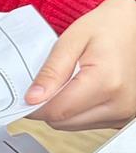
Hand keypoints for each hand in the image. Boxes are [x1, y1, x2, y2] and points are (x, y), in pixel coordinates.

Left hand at [26, 0, 135, 130]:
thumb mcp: (72, 40)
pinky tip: (82, 90)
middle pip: (63, 123)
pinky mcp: (124, 117)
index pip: (56, 111)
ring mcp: (125, 113)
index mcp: (106, 82)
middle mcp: (120, 103)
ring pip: (74, 126)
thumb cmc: (107, 27)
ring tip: (69, 82)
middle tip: (48, 82)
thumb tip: (32, 98)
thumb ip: (51, 71)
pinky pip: (89, 124)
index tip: (27, 94)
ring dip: (63, 109)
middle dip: (48, 106)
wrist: (134, 25)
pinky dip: (78, 110)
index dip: (34, 105)